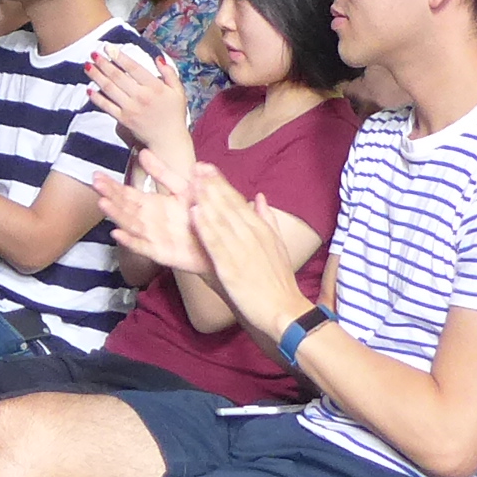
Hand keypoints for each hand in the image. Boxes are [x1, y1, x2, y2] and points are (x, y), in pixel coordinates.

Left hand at [85, 41, 190, 155]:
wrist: (168, 140)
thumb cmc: (174, 114)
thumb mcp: (178, 91)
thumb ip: (169, 73)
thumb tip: (158, 58)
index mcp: (155, 87)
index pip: (134, 68)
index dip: (119, 56)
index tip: (108, 48)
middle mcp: (141, 96)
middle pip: (118, 76)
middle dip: (103, 63)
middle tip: (93, 54)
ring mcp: (131, 108)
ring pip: (110, 89)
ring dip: (97, 76)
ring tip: (87, 66)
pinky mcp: (124, 120)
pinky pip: (107, 107)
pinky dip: (97, 98)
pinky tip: (89, 89)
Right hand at [99, 166, 211, 276]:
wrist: (219, 241)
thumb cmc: (200, 216)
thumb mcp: (182, 188)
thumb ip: (162, 173)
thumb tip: (144, 153)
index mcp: (153, 205)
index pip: (128, 194)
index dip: (113, 186)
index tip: (97, 175)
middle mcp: (150, 221)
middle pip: (125, 207)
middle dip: (110, 196)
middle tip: (95, 183)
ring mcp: (153, 237)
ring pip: (130, 225)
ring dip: (116, 215)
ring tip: (103, 203)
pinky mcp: (161, 253)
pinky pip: (143, 246)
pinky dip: (130, 241)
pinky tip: (117, 233)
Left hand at [190, 172, 303, 329]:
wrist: (284, 310)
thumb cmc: (278, 281)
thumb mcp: (278, 246)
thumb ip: (267, 220)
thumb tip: (259, 197)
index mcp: (261, 229)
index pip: (238, 200)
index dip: (221, 182)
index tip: (207, 167)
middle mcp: (252, 235)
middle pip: (228, 205)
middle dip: (211, 184)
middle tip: (196, 166)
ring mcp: (241, 250)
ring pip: (221, 219)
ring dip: (206, 199)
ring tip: (192, 182)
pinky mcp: (231, 267)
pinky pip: (216, 243)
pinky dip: (205, 227)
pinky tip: (194, 213)